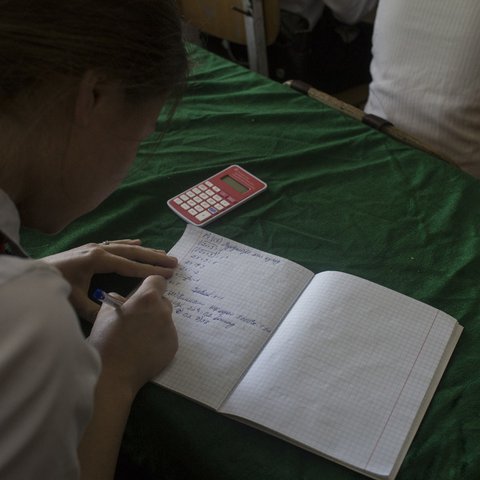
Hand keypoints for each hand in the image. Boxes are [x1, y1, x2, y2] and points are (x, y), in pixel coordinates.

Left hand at [42, 239, 176, 321]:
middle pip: (133, 252)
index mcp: (98, 260)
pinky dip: (128, 244)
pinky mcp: (91, 248)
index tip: (168, 274)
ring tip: (163, 252)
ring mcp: (95, 246)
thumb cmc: (53, 284)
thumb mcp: (74, 300)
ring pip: (126, 247)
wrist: (34, 270)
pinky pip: (115, 244)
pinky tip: (137, 242)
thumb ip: (96, 310)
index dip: (150, 271)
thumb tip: (116, 317)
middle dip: (155, 257)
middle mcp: (100, 249)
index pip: (130, 266)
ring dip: (145, 250)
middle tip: (174, 261)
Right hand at [88, 275, 176, 394]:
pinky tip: (144, 349)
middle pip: (162, 301)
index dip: (150, 285)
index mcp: (147, 299)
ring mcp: (171, 330)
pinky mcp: (173, 346)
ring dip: (155, 323)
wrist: (113, 375)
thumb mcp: (104, 313)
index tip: (143, 293)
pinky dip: (158, 339)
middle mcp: (163, 311)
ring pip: (165, 320)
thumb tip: (124, 300)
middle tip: (136, 319)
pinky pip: (167, 336)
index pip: (158, 281)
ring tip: (138, 338)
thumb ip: (118, 300)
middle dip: (152, 306)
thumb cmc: (105, 341)